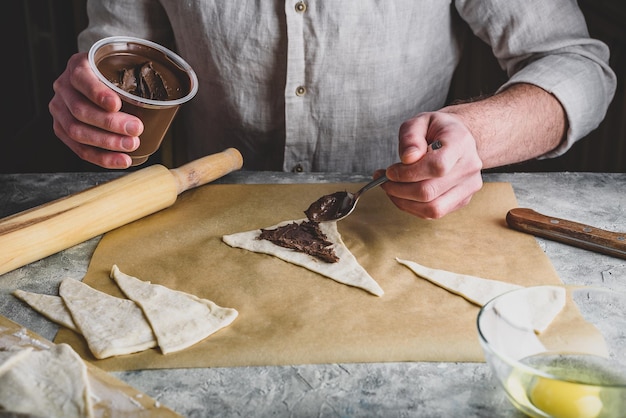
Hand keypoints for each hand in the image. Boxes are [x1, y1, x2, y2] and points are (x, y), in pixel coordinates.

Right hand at [49, 52, 142, 167]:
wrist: (97, 79)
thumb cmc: (114, 76)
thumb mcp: (122, 69)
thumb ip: (134, 81)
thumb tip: (168, 101)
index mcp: (78, 67)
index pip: (82, 80)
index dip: (98, 94)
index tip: (116, 104)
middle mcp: (64, 87)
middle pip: (81, 110)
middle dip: (110, 124)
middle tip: (136, 129)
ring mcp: (60, 109)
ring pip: (77, 131)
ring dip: (107, 143)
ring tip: (130, 145)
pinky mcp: (62, 129)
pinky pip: (80, 148)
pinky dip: (102, 157)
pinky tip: (121, 160)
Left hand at [381, 111, 483, 218]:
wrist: (458, 139)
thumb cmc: (437, 130)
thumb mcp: (420, 121)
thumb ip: (410, 136)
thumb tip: (407, 158)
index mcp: (460, 143)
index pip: (436, 166)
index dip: (408, 173)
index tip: (389, 171)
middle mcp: (469, 167)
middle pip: (430, 191)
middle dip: (399, 189)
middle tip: (384, 181)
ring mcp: (469, 186)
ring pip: (432, 208)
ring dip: (403, 202)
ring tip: (391, 189)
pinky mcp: (463, 200)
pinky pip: (434, 213)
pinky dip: (412, 207)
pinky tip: (403, 195)